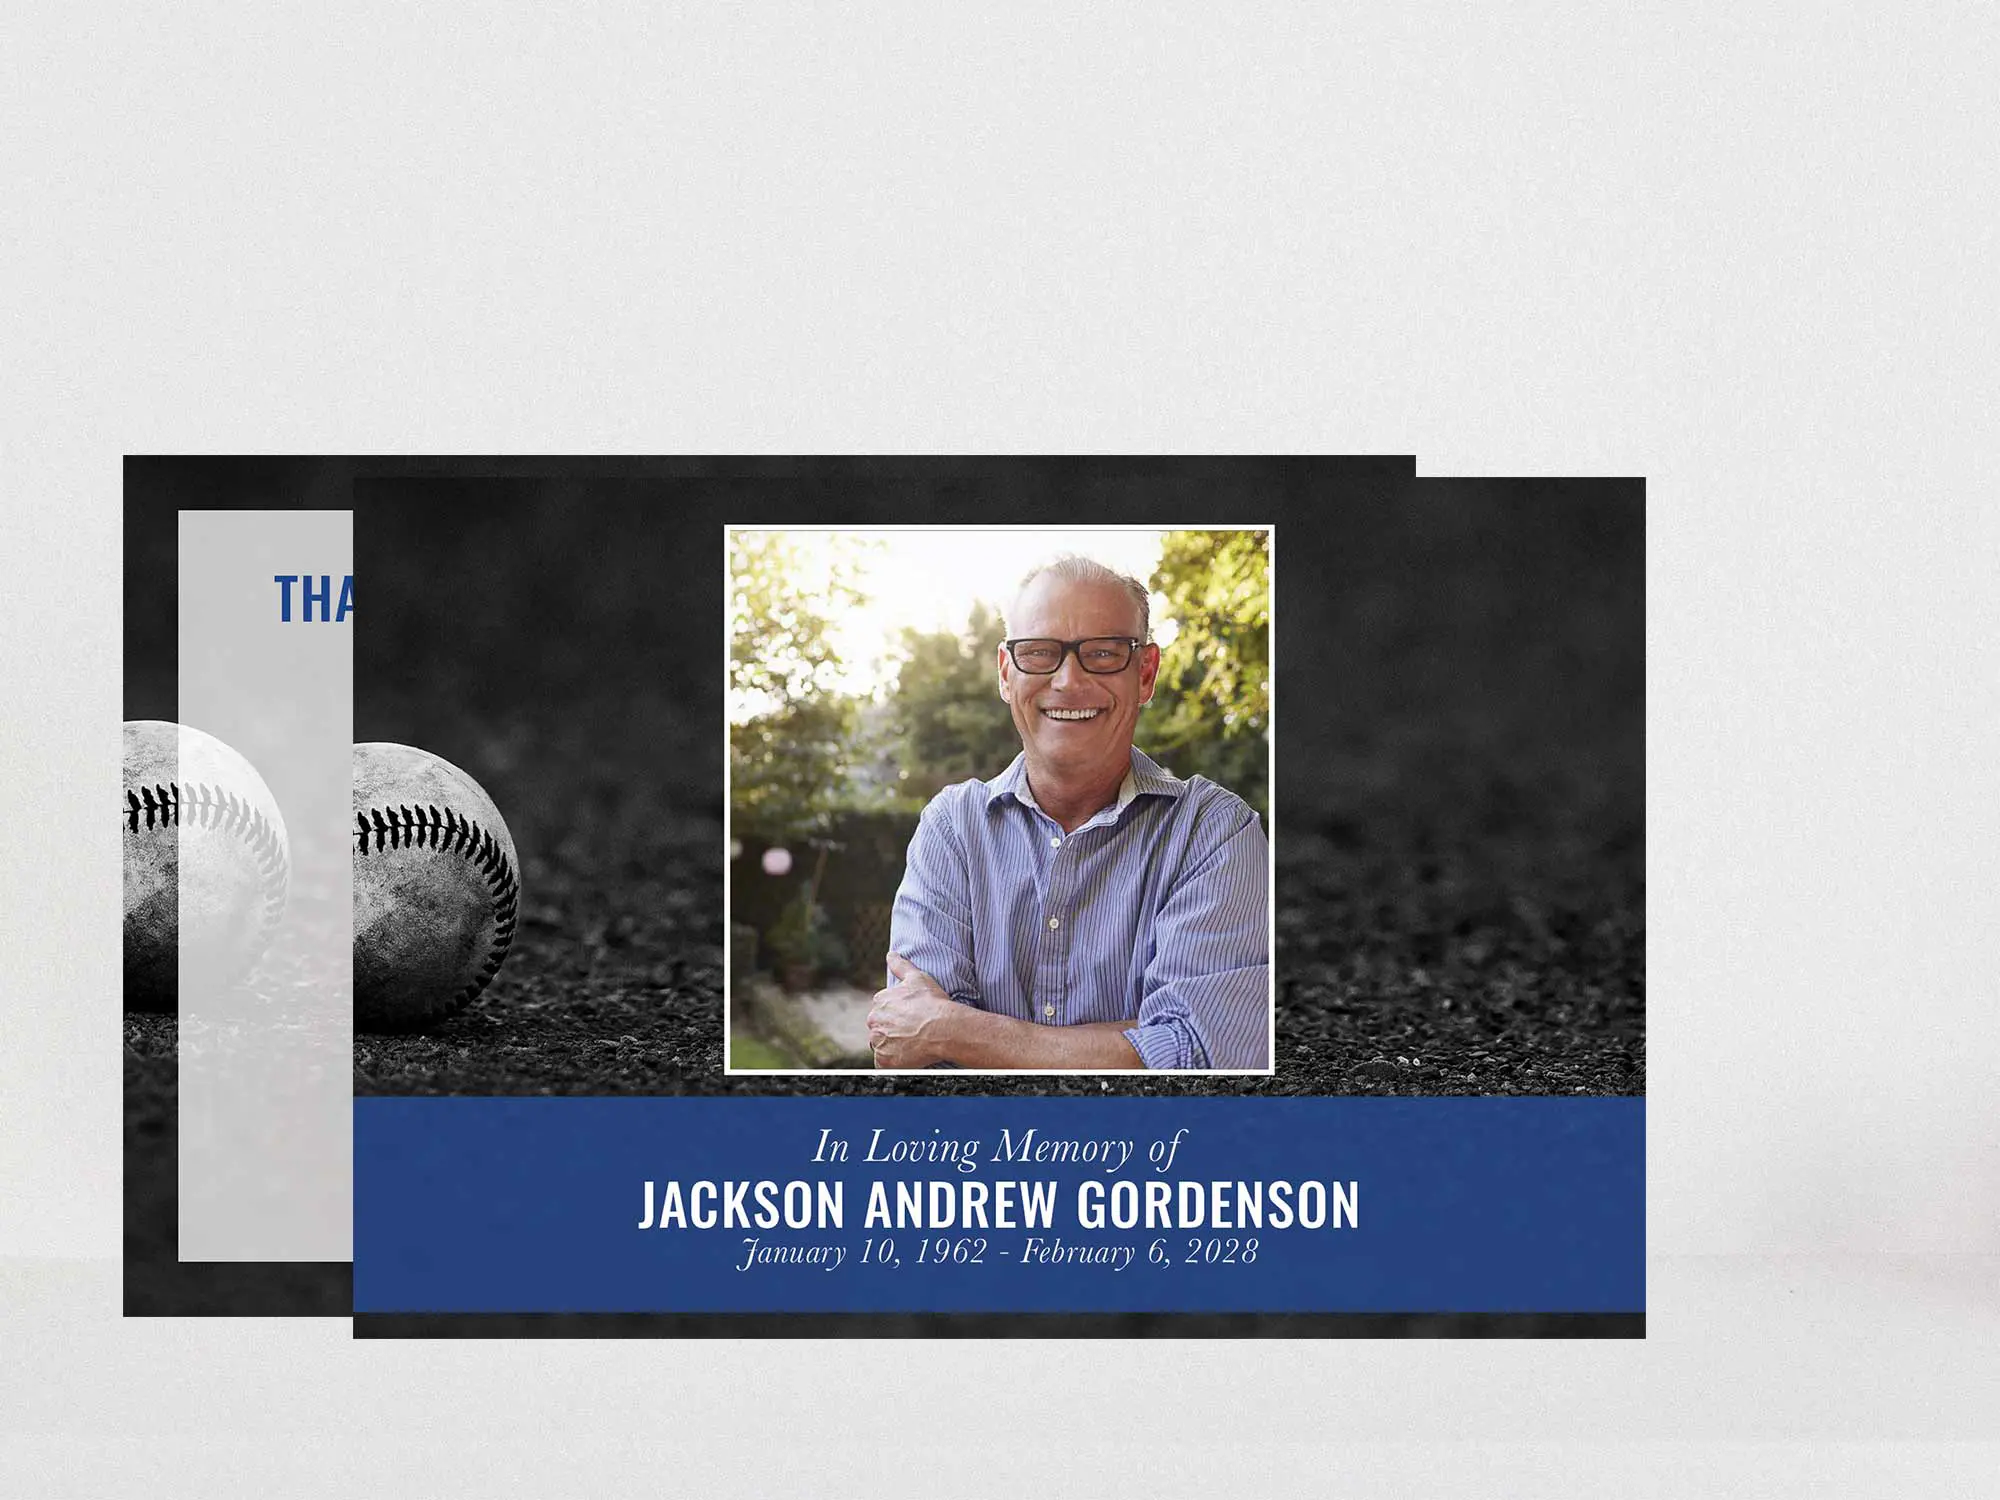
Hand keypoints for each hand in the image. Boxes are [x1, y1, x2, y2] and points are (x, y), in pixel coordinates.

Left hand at [867, 953, 955, 1068]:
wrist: (943, 1027)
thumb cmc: (933, 1002)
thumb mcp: (917, 978)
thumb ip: (901, 965)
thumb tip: (890, 954)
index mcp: (879, 1001)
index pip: (882, 1012)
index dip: (897, 1017)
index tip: (910, 1020)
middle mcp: (874, 1020)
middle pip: (880, 1029)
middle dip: (892, 1032)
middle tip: (912, 1034)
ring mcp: (878, 1041)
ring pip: (881, 1046)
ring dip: (892, 1047)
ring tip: (912, 1045)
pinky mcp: (883, 1060)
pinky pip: (883, 1063)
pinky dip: (893, 1062)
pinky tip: (908, 1057)